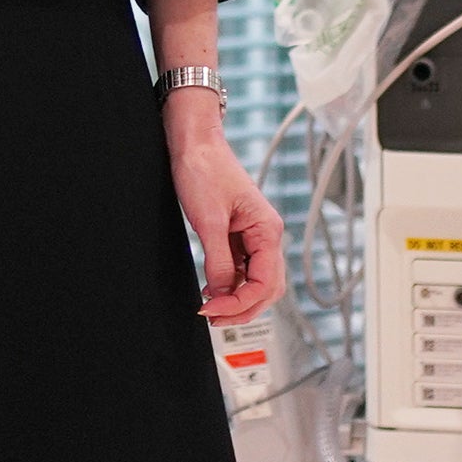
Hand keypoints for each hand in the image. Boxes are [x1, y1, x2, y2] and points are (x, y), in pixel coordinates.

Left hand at [164, 94, 283, 324]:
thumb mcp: (208, 221)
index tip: (212, 310)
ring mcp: (253, 235)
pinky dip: (230, 284)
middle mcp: (266, 235)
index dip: (240, 304)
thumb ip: (219, 262)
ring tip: (210, 309)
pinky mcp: (239, 234)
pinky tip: (212, 289)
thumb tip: (222, 294)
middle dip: (243, 308)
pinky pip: (242, 268)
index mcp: (267, 230)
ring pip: (256, 281)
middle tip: (213, 318)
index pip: (265, 283)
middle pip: (267, 288)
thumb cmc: (205, 170)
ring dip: (236, 299)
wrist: (194, 143)